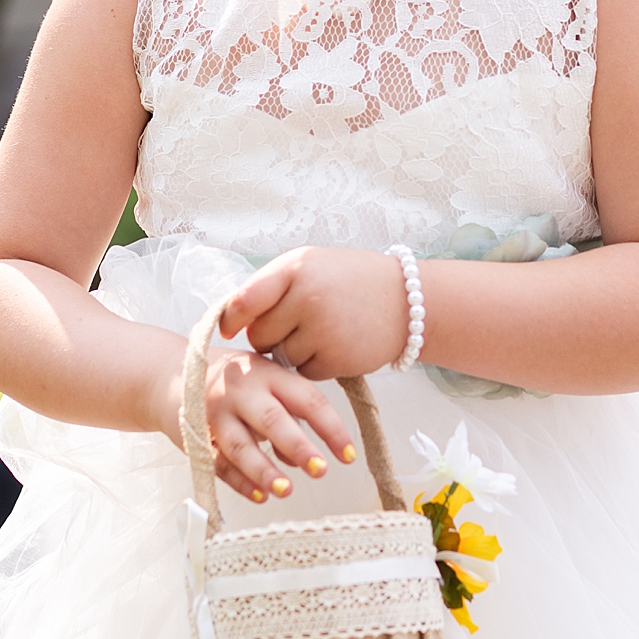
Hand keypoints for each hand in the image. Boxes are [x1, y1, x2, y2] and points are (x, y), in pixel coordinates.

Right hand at [192, 346, 356, 504]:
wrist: (169, 374)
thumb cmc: (232, 381)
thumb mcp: (264, 381)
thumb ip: (288, 412)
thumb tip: (305, 458)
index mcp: (268, 373)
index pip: (307, 399)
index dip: (330, 428)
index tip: (348, 455)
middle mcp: (242, 391)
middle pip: (273, 420)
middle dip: (298, 447)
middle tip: (320, 471)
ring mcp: (216, 414)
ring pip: (242, 446)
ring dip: (264, 470)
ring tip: (285, 490)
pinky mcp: (196, 436)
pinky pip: (219, 464)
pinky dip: (239, 482)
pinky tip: (259, 496)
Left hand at [219, 246, 410, 381]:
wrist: (410, 301)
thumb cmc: (352, 281)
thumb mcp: (311, 265)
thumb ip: (272, 285)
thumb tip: (230, 318)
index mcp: (296, 268)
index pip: (244, 300)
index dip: (231, 318)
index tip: (228, 328)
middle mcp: (306, 297)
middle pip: (259, 335)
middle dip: (269, 336)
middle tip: (295, 325)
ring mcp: (322, 330)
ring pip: (280, 357)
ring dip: (293, 352)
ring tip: (321, 332)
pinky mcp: (336, 359)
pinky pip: (303, 373)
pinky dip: (314, 365)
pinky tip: (335, 346)